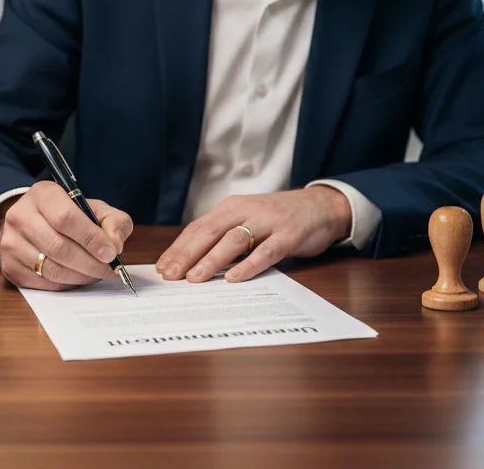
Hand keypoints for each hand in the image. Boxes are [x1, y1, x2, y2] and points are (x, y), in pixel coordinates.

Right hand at [0, 181, 133, 290]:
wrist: (33, 223)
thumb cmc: (70, 216)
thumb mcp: (96, 209)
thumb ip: (114, 221)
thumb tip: (115, 244)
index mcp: (43, 194)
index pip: (65, 218)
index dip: (91, 239)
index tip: (110, 253)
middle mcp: (20, 215)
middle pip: (58, 247)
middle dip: (90, 263)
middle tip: (108, 269)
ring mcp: (9, 242)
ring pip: (50, 268)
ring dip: (80, 276)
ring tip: (96, 273)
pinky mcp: (8, 266)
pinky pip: (42, 283)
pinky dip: (65, 284)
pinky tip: (77, 277)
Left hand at [155, 186, 350, 283]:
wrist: (321, 206)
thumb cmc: (279, 217)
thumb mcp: (248, 219)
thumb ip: (225, 235)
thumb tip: (193, 262)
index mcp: (232, 207)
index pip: (199, 227)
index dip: (179, 247)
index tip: (162, 267)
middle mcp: (247, 211)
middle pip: (210, 232)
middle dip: (188, 254)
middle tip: (171, 275)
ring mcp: (268, 222)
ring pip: (234, 240)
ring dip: (213, 260)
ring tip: (196, 278)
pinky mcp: (288, 235)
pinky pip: (266, 251)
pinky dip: (249, 265)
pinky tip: (234, 278)